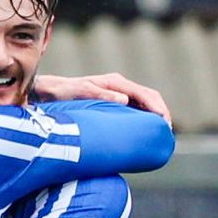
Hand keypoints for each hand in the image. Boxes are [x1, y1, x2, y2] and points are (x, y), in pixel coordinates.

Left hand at [33, 73, 171, 125]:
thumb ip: (101, 95)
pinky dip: (144, 119)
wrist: (50, 92)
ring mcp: (116, 94)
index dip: (158, 108)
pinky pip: (134, 110)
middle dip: (162, 113)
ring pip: (144, 104)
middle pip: (150, 97)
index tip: (165, 123)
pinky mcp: (112, 103)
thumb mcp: (81, 92)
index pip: (145, 94)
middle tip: (168, 132)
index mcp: (115, 82)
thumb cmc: (64, 92)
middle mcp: (119, 86)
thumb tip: (124, 100)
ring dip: (155, 116)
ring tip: (162, 134)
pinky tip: (146, 132)